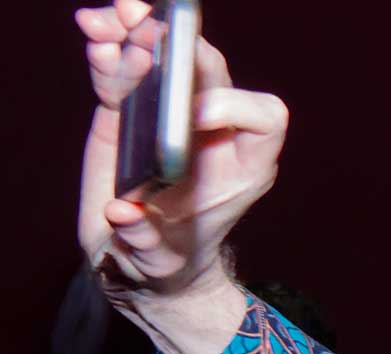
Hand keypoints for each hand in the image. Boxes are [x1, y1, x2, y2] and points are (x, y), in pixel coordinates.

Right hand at [76, 3, 283, 311]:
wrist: (146, 258)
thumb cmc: (167, 259)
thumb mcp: (158, 261)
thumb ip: (144, 242)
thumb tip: (123, 216)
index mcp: (244, 166)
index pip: (264, 118)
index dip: (233, 107)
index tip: (192, 114)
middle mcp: (215, 132)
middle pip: (211, 73)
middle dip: (181, 48)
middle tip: (145, 33)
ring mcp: (173, 117)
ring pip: (168, 62)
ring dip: (141, 34)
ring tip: (108, 21)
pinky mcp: (133, 113)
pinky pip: (128, 74)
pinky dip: (111, 54)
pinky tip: (95, 36)